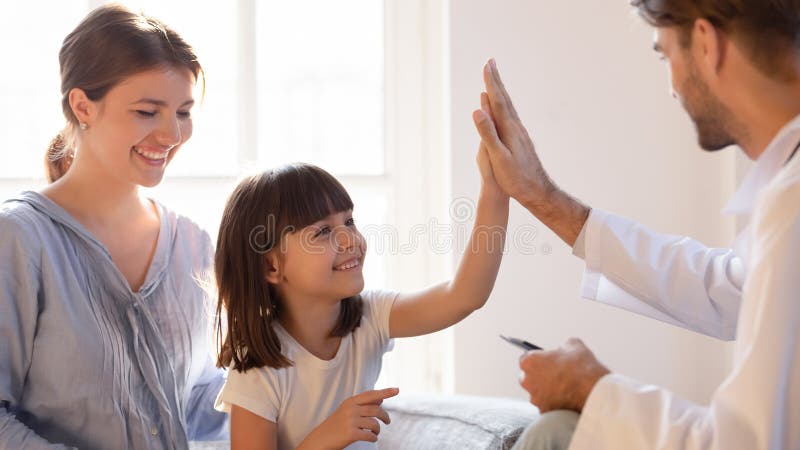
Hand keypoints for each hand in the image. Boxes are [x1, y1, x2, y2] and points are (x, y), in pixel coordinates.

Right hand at [299, 387, 398, 449]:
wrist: (319, 441)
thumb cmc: (335, 426)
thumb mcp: (347, 412)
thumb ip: (363, 406)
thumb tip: (380, 400)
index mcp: (350, 402)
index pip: (371, 395)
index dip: (385, 392)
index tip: (397, 390)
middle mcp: (350, 409)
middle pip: (376, 410)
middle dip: (385, 416)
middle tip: (388, 421)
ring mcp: (350, 421)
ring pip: (374, 423)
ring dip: (378, 430)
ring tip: (375, 433)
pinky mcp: (351, 433)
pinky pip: (370, 435)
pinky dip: (373, 438)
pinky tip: (372, 438)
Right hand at [472, 59, 554, 207]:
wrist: (538, 191)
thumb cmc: (516, 178)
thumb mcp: (498, 157)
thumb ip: (488, 133)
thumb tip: (477, 110)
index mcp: (509, 129)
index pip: (498, 101)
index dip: (491, 83)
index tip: (487, 65)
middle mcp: (516, 127)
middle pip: (505, 99)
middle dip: (496, 81)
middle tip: (491, 62)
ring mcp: (519, 134)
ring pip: (508, 107)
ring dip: (500, 92)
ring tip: (494, 82)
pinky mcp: (520, 141)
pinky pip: (509, 117)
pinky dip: (503, 107)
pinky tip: (503, 110)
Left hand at [518, 338, 609, 412]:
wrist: (593, 390)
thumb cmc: (581, 367)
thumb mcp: (574, 345)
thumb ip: (563, 346)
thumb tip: (565, 348)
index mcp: (530, 361)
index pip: (525, 359)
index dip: (537, 360)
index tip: (544, 361)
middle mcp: (527, 380)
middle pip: (528, 377)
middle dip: (538, 376)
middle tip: (554, 374)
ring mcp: (535, 397)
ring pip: (536, 393)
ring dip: (545, 390)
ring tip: (563, 387)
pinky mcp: (544, 411)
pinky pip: (546, 405)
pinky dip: (553, 403)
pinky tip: (566, 398)